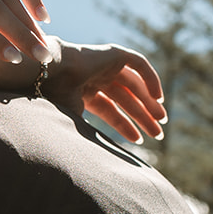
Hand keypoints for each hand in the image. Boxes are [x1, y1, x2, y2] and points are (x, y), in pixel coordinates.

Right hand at [43, 42, 165, 143]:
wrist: (51, 74)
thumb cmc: (56, 99)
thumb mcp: (73, 122)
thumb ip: (88, 134)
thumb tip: (98, 159)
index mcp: (84, 93)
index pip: (110, 111)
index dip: (125, 126)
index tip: (139, 141)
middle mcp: (95, 78)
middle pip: (125, 99)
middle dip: (142, 116)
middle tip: (158, 134)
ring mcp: (104, 65)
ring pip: (134, 85)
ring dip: (148, 102)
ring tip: (161, 120)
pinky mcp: (113, 54)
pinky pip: (138, 64)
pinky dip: (151, 78)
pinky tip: (159, 97)